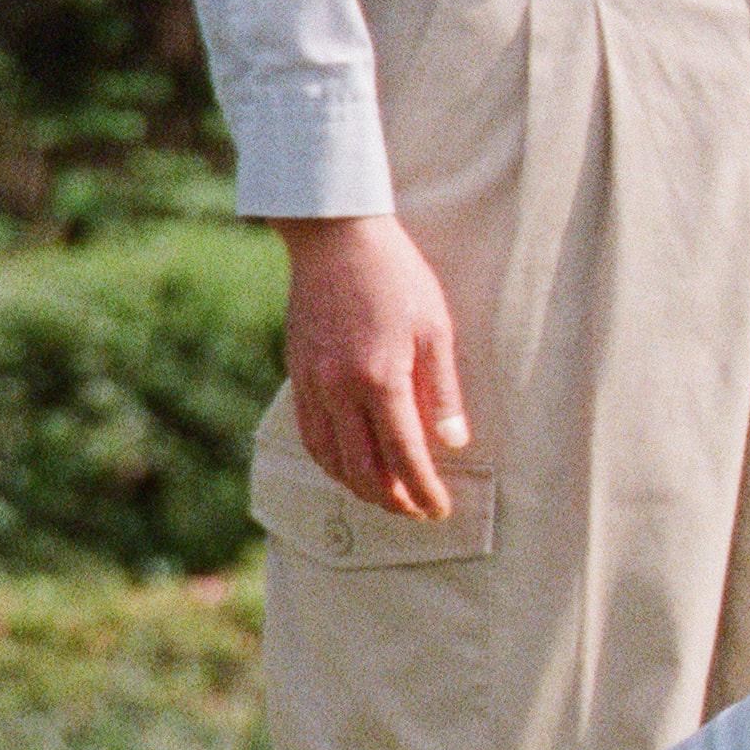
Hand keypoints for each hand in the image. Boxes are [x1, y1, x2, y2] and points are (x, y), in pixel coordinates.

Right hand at [271, 214, 469, 520]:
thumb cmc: (396, 277)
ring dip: (357, 487)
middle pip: (361, 468)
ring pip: (328, 457)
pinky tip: (349, 465)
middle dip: (390, 500)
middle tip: (416, 512)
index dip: (422, 489)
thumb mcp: (436, 329)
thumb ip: (442, 391)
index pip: (404, 455)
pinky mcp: (296, 372)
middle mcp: (337, 388)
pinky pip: (308, 433)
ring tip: (387, 497)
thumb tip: (453, 443)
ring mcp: (311, 382)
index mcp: (379, 379)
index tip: (439, 510)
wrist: (335, 237)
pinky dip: (329, 460)